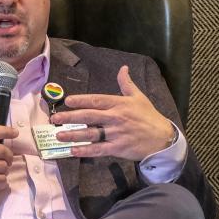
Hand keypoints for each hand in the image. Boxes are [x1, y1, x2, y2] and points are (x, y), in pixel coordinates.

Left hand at [50, 65, 174, 160]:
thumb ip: (127, 84)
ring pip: (92, 134)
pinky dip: (86, 151)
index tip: (68, 101)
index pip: (97, 100)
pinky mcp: (118, 148)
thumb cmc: (148, 116)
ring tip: (59, 135)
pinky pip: (99, 149)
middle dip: (71, 117)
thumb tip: (123, 68)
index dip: (82, 100)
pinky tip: (73, 151)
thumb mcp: (139, 97)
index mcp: (120, 104)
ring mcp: (117, 134)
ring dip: (74, 135)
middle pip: (90, 116)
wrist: (163, 138)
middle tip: (55, 118)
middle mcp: (116, 118)